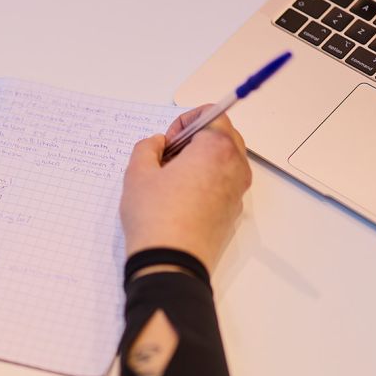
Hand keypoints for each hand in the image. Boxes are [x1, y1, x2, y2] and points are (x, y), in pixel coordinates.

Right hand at [120, 107, 251, 269]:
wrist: (171, 262)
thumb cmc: (156, 218)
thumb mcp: (137, 173)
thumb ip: (147, 147)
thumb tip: (156, 144)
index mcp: (216, 149)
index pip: (212, 114)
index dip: (185, 121)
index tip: (169, 140)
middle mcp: (235, 167)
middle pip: (223, 135)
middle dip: (196, 138)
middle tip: (169, 155)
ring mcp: (237, 191)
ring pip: (225, 159)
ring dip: (202, 158)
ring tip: (173, 177)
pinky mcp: (233, 211)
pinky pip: (225, 182)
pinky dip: (208, 179)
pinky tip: (182, 195)